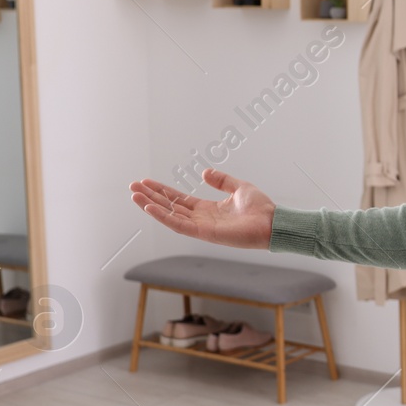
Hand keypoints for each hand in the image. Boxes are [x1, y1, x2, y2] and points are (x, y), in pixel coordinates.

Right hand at [129, 168, 274, 249]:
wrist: (272, 222)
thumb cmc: (260, 208)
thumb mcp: (239, 187)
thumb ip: (222, 180)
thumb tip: (204, 172)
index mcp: (208, 209)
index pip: (179, 200)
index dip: (162, 191)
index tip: (146, 182)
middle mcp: (201, 219)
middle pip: (170, 207)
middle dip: (151, 197)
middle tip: (133, 187)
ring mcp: (201, 227)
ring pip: (170, 216)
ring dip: (152, 206)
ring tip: (135, 195)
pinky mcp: (204, 233)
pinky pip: (179, 225)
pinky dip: (163, 216)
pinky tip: (150, 207)